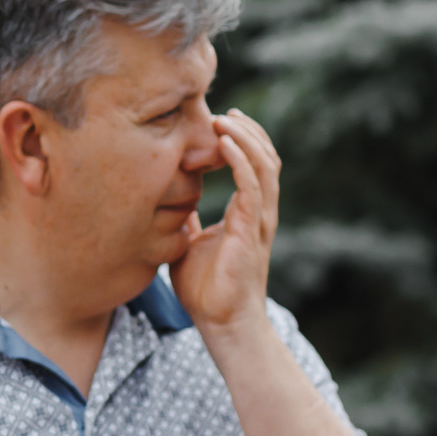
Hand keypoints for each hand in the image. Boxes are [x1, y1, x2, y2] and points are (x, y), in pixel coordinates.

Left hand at [169, 109, 281, 332]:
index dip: (241, 140)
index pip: (254, 166)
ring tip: (223, 118)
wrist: (221, 323)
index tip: (219, 121)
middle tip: (222, 112)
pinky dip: (240, 159)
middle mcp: (258, 212)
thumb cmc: (207, 291)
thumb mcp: (190, 245)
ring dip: (244, 137)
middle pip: (265, 157)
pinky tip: (223, 142)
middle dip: (246, 130)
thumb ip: (188, 222)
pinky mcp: (251, 230)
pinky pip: (251, 185)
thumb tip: (171, 202)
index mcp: (247, 214)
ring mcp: (259, 220)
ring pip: (264, 165)